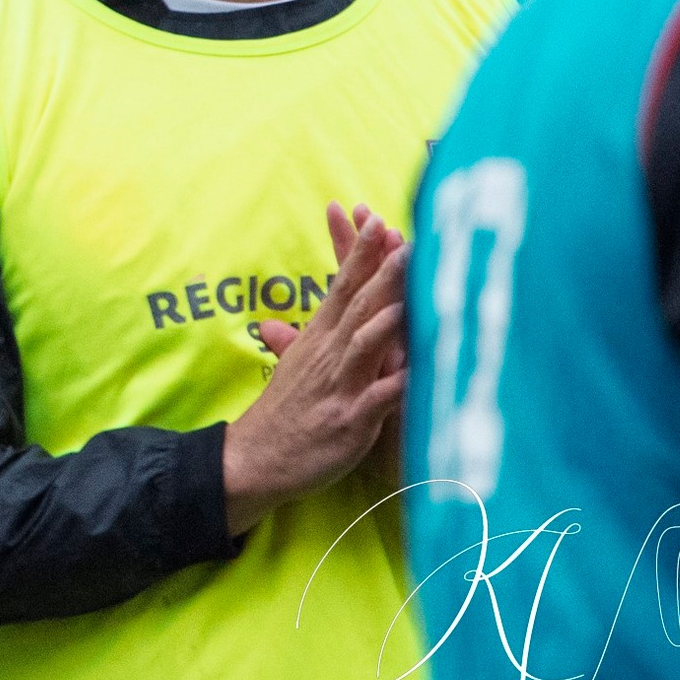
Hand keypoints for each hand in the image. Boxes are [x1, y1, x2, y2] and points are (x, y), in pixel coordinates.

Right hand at [221, 202, 408, 534]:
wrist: (255, 459)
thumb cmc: (282, 414)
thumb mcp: (291, 366)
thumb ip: (296, 338)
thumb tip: (278, 321)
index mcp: (317, 338)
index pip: (341, 287)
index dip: (359, 253)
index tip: (376, 219)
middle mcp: (329, 354)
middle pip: (358, 303)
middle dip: (381, 268)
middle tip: (404, 236)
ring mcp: (340, 385)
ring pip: (367, 340)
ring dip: (390, 310)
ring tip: (412, 291)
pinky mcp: (350, 420)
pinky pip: (381, 397)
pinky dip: (402, 381)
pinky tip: (424, 368)